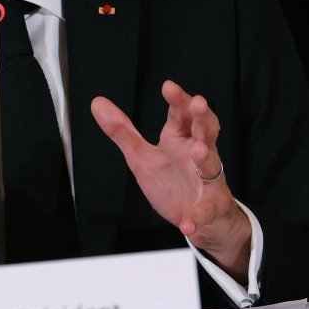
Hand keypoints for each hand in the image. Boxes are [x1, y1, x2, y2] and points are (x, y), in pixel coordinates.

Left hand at [91, 80, 251, 279]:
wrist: (199, 219)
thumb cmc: (172, 181)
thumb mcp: (141, 156)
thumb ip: (122, 131)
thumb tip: (97, 103)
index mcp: (180, 139)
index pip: (181, 114)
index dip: (178, 99)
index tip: (168, 86)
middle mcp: (198, 155)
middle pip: (205, 130)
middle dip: (202, 116)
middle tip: (198, 102)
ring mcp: (208, 181)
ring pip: (212, 165)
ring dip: (206, 157)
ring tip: (199, 151)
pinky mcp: (210, 208)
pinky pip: (205, 211)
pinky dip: (197, 217)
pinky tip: (189, 222)